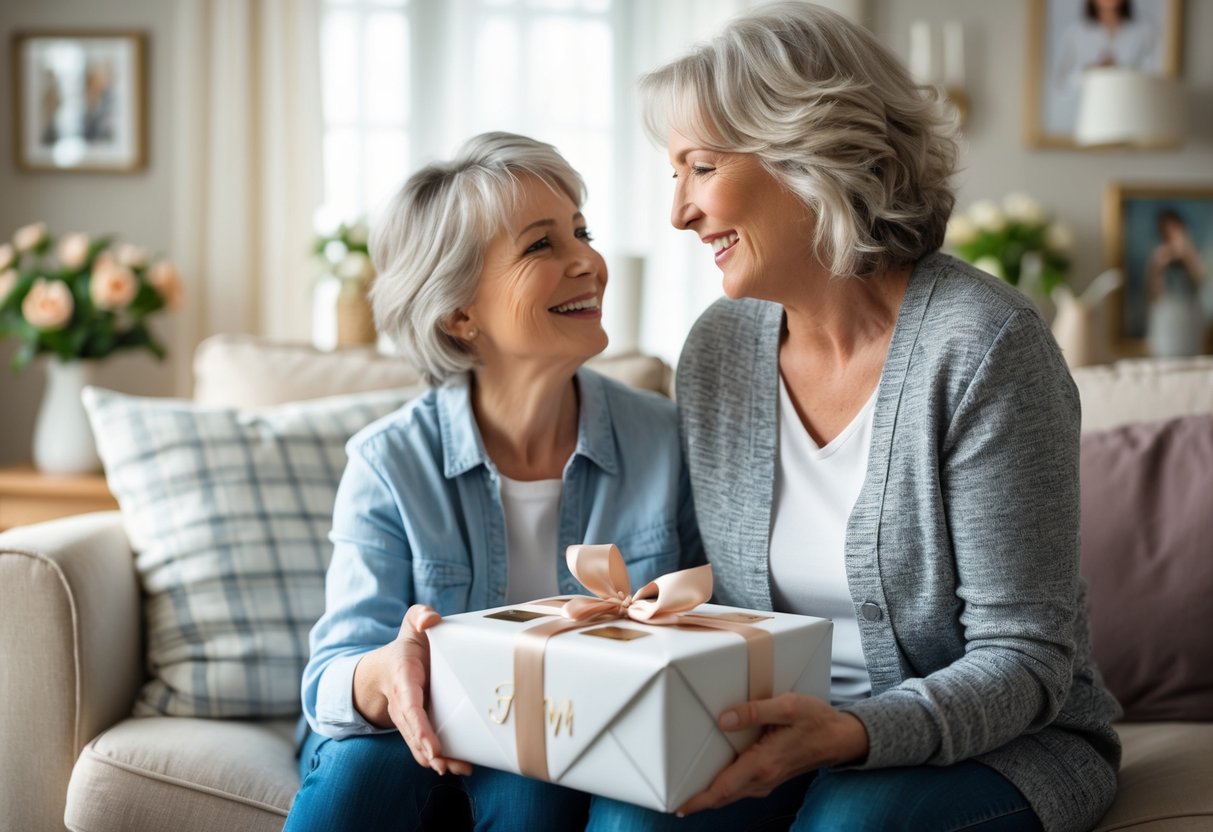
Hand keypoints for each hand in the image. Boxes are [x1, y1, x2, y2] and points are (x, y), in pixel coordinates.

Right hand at [353, 604, 471, 775]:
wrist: (390, 666)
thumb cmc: (408, 646)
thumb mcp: (412, 624)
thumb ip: (420, 616)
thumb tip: (430, 620)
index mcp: (403, 679)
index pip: (409, 707)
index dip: (419, 727)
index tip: (431, 746)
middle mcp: (403, 703)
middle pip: (414, 732)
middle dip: (428, 751)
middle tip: (444, 764)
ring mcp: (410, 718)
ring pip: (419, 744)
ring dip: (437, 759)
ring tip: (457, 769)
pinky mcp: (420, 725)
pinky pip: (425, 745)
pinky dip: (439, 758)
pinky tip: (458, 766)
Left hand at [676, 693, 868, 815]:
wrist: (841, 738)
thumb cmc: (815, 720)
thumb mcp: (787, 707)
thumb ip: (754, 712)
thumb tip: (723, 720)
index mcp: (764, 763)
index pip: (724, 788)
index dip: (700, 799)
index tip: (680, 806)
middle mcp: (764, 778)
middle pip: (725, 796)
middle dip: (700, 800)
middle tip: (674, 798)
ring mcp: (769, 780)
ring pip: (733, 793)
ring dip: (712, 795)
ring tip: (689, 790)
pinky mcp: (772, 776)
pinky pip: (743, 788)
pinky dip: (726, 788)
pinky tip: (717, 779)